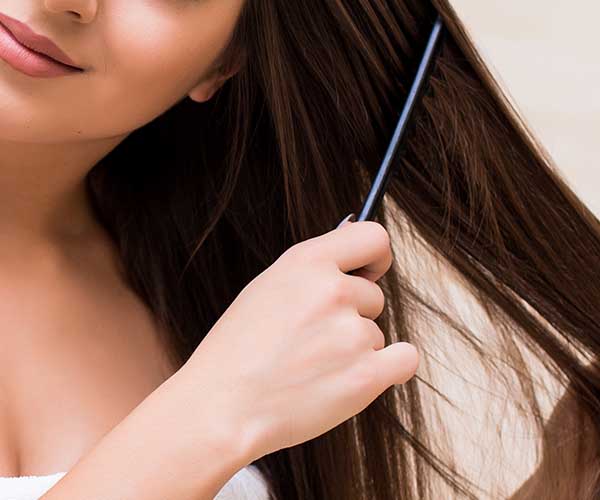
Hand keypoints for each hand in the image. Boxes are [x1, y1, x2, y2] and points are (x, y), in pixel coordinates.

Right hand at [176, 218, 418, 462]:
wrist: (221, 408)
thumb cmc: (237, 352)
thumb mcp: (267, 289)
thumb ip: (313, 271)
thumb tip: (356, 255)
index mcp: (306, 262)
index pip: (373, 237)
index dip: (376, 257)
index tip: (371, 272)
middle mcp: (332, 291)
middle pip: (374, 296)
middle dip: (352, 316)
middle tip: (314, 340)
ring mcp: (351, 333)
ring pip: (376, 334)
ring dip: (356, 350)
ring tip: (313, 368)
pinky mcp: (366, 375)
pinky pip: (405, 359)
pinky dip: (388, 369)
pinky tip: (357, 376)